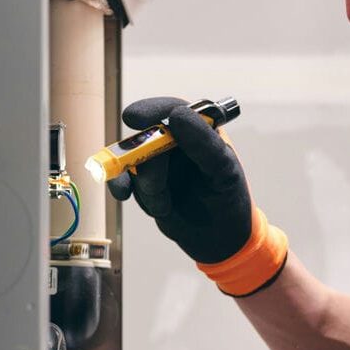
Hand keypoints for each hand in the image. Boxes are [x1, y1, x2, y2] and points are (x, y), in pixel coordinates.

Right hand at [107, 97, 252, 263]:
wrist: (220, 239)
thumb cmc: (229, 199)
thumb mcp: (223, 171)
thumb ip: (204, 143)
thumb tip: (177, 115)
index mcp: (199, 131)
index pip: (173, 109)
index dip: (152, 110)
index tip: (134, 118)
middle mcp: (176, 143)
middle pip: (146, 136)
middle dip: (144, 160)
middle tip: (155, 185)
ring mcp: (158, 163)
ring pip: (133, 160)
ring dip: (144, 185)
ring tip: (164, 206)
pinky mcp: (145, 183)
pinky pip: (123, 177)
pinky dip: (120, 185)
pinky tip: (124, 195)